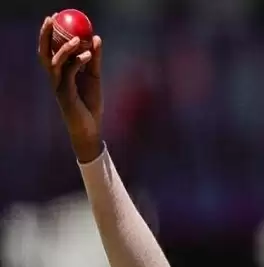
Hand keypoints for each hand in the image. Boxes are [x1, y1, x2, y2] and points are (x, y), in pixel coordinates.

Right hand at [37, 15, 103, 162]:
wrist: (91, 128)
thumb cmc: (90, 104)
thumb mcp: (94, 77)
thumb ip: (94, 59)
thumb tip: (96, 38)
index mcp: (59, 73)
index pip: (49, 49)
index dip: (49, 33)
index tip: (55, 17)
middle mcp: (55, 78)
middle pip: (44, 52)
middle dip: (45, 35)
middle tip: (52, 19)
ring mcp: (58, 86)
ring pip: (55, 62)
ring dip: (66, 48)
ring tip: (79, 38)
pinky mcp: (65, 94)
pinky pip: (70, 73)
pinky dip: (78, 61)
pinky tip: (89, 54)